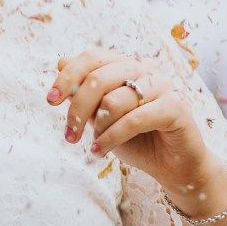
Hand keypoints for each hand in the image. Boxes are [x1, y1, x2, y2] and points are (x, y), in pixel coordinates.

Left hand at [48, 49, 224, 214]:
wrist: (172, 167)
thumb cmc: (136, 140)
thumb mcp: (101, 117)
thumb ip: (84, 92)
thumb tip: (59, 61)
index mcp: (127, 65)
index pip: (91, 58)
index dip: (68, 76)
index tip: (50, 101)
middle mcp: (145, 69)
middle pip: (99, 77)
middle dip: (77, 108)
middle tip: (69, 135)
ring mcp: (162, 86)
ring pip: (115, 99)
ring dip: (97, 127)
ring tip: (93, 144)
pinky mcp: (176, 107)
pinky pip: (134, 118)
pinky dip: (112, 137)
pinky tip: (100, 151)